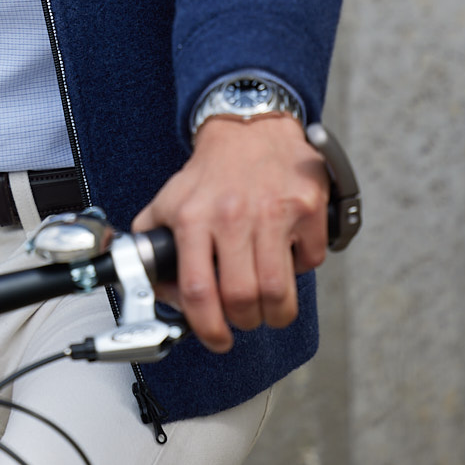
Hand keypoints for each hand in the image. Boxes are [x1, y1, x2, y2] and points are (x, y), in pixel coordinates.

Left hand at [132, 115, 328, 352]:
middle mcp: (233, 215)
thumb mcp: (169, 202)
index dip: (208, 328)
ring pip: (280, 292)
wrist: (249, 125)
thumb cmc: (211, 173)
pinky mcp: (308, 208)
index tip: (216, 339)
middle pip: (243, 298)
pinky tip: (288, 256)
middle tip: (244, 317)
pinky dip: (303, 270)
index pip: (199, 290)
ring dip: (276, 312)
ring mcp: (274, 212)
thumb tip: (158, 292)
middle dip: (245, 321)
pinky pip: (311, 262)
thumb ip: (154, 245)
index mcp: (193, 217)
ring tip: (269, 305)